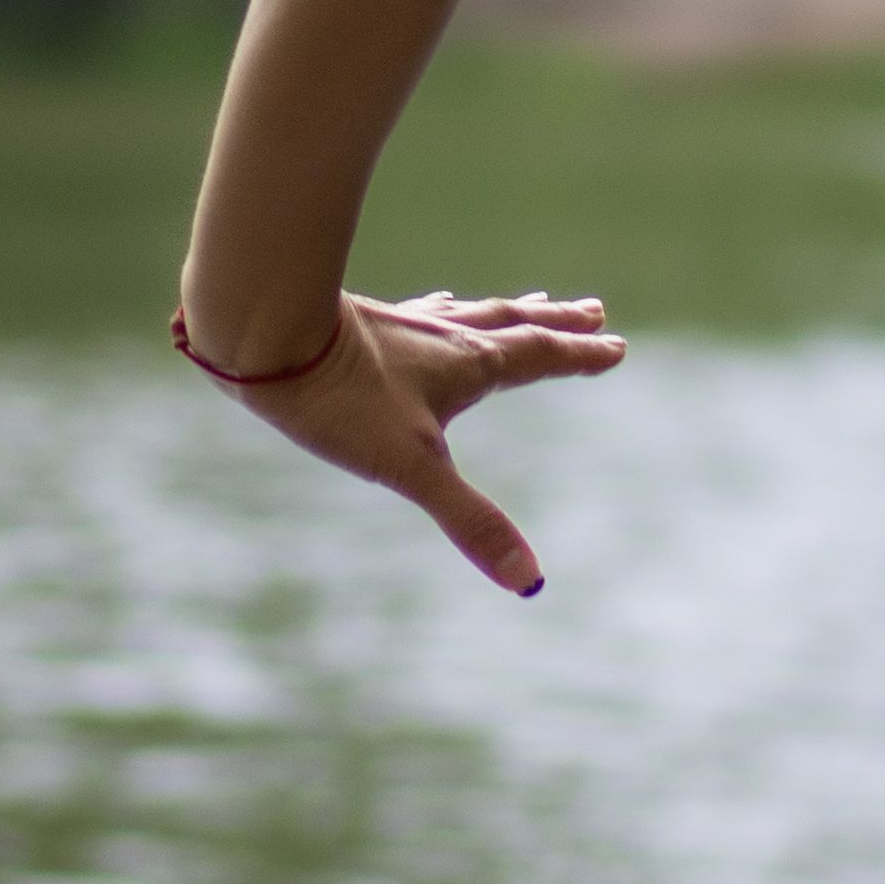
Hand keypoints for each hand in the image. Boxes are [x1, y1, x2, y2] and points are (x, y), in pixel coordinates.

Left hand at [190, 283, 624, 597]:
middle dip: (555, 325)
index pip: (540, 356)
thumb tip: (529, 580)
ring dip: (510, 312)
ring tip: (531, 303)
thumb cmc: (343, 401)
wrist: (269, 338)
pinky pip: (425, 314)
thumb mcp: (411, 470)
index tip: (615, 347)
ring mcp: (406, 326)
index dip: (579, 356)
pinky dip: (447, 311)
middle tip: (592, 312)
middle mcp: (446, 337)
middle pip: (515, 324)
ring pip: (473, 313)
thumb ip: (470, 521)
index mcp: (470, 366)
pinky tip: (435, 308)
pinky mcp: (367, 324)